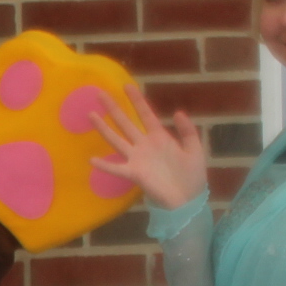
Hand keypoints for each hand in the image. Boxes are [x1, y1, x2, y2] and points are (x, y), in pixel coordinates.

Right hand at [88, 85, 206, 212]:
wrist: (188, 200)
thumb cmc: (192, 176)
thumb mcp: (195, 149)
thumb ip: (187, 131)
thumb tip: (178, 112)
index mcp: (159, 137)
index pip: (146, 114)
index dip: (137, 100)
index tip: (127, 86)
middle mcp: (144, 145)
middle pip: (126, 123)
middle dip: (114, 108)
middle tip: (100, 93)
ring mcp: (137, 159)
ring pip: (117, 140)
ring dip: (104, 128)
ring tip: (91, 115)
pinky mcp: (134, 174)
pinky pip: (117, 168)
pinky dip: (105, 165)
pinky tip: (92, 160)